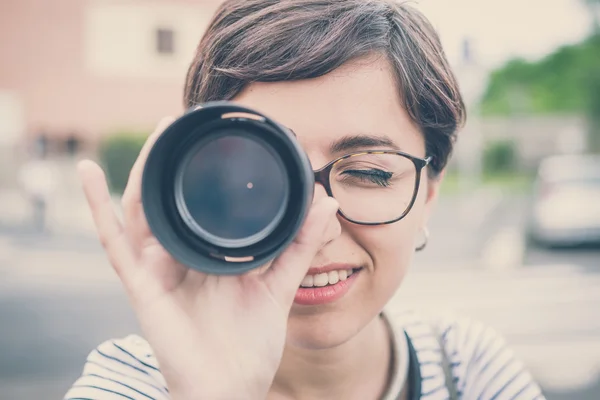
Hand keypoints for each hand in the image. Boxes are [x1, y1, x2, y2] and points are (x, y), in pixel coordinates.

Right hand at [78, 117, 339, 399]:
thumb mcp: (279, 284)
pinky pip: (113, 242)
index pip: (204, 202)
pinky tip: (86, 173)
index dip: (207, 170)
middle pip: (169, 197)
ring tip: (159, 132)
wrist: (231, 385)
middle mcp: (181, 254)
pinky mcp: (141, 284)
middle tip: (182, 122)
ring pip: (141, 208)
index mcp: (211, 252)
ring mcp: (158, 266)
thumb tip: (325, 201)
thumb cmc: (250, 342)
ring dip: (145, 168)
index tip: (221, 135)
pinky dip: (96, 206)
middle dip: (173, 160)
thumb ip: (300, 244)